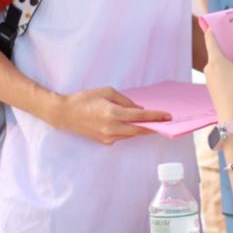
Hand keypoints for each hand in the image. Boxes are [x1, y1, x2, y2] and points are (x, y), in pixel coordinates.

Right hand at [48, 87, 170, 144]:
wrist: (64, 114)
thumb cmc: (85, 99)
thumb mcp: (107, 92)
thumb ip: (125, 100)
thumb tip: (138, 108)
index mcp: (111, 113)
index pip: (139, 116)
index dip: (154, 116)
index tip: (167, 116)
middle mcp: (111, 128)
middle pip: (138, 130)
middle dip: (153, 126)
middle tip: (166, 122)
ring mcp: (107, 137)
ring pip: (131, 134)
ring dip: (142, 129)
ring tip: (154, 123)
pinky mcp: (104, 141)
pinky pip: (123, 136)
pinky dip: (131, 131)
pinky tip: (136, 125)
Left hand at [204, 29, 232, 122]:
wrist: (232, 116)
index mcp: (215, 59)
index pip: (210, 39)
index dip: (212, 30)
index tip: (213, 24)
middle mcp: (209, 68)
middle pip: (218, 54)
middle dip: (229, 50)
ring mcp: (210, 80)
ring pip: (221, 67)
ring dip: (232, 65)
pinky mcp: (215, 90)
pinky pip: (223, 78)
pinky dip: (231, 76)